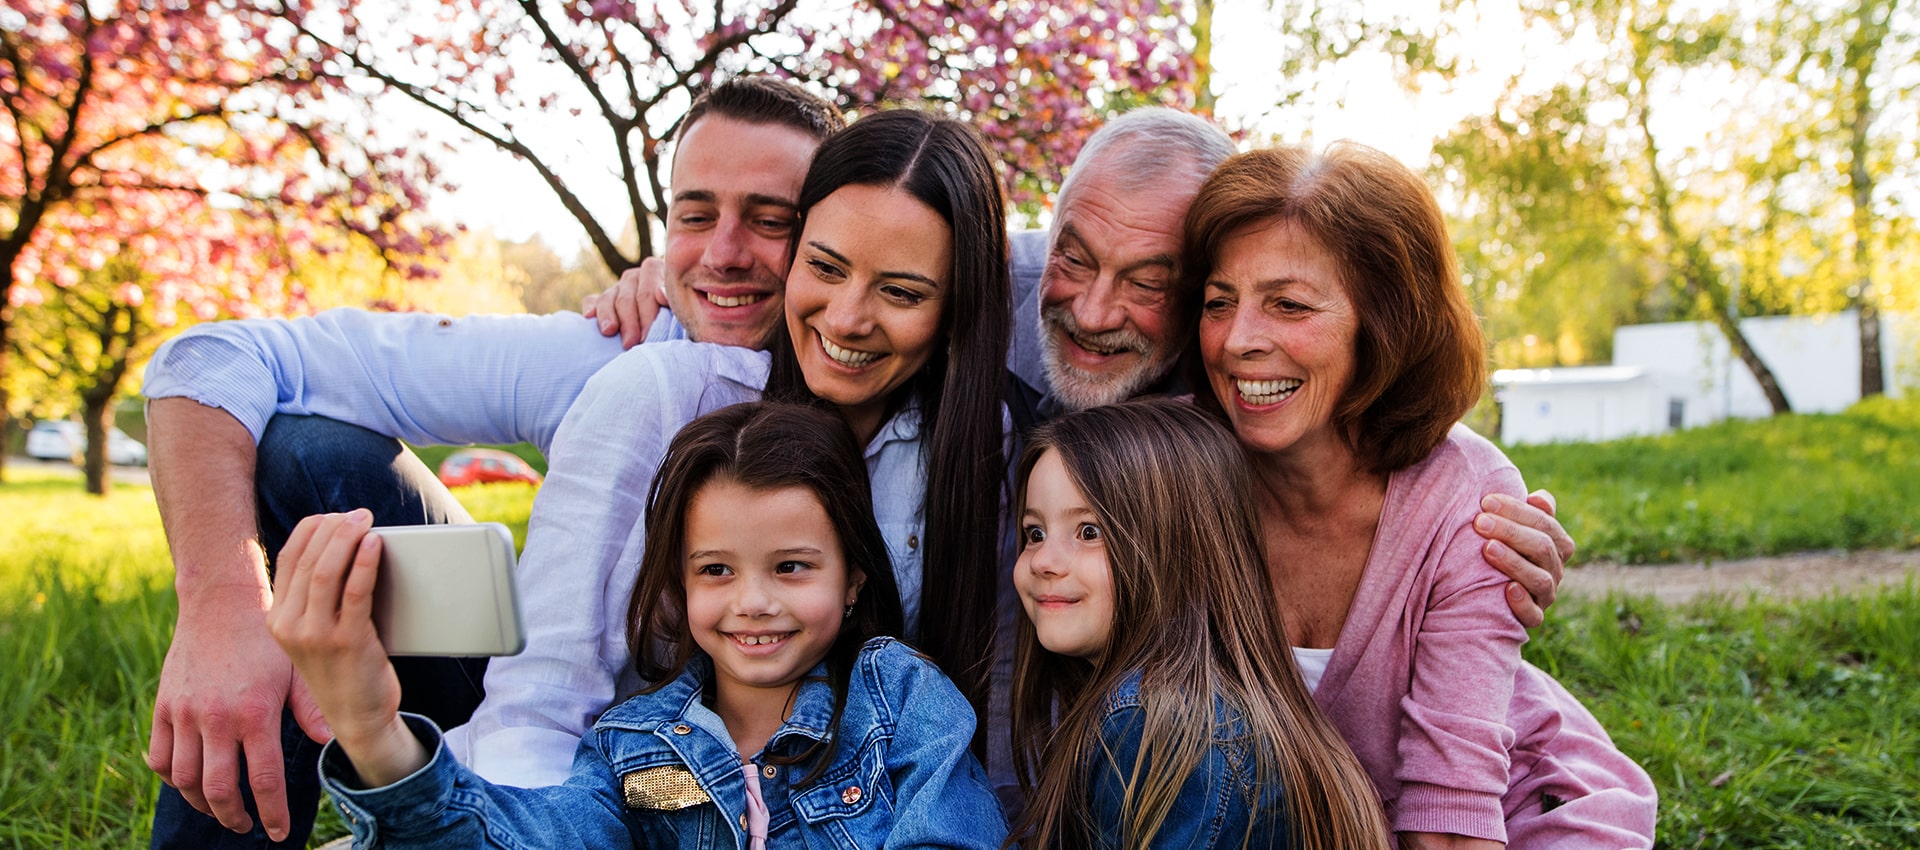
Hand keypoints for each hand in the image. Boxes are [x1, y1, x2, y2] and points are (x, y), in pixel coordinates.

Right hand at [146, 588, 323, 840]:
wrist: (221, 603)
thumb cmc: (266, 638)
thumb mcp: (296, 670)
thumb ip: (310, 710)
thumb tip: (332, 743)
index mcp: (255, 713)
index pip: (263, 780)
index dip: (272, 812)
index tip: (278, 833)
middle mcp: (216, 718)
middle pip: (219, 790)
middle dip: (235, 817)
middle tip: (247, 826)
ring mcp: (185, 714)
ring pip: (185, 780)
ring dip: (202, 804)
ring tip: (221, 810)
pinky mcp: (164, 707)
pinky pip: (160, 757)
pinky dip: (172, 777)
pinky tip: (189, 782)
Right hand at [266, 510, 427, 786]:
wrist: (358, 718)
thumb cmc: (343, 669)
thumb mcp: (316, 632)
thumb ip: (317, 598)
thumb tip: (341, 546)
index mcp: (277, 619)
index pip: (288, 559)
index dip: (311, 530)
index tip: (332, 515)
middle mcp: (289, 626)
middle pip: (307, 560)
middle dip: (334, 529)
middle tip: (358, 514)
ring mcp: (315, 635)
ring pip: (326, 571)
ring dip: (348, 539)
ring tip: (366, 521)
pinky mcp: (347, 642)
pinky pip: (355, 592)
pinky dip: (365, 563)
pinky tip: (375, 545)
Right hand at [581, 258, 667, 348]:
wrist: (661, 333)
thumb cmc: (676, 325)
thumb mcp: (678, 313)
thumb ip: (672, 302)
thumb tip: (660, 295)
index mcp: (657, 274)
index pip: (648, 291)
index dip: (647, 314)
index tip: (648, 335)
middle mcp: (635, 277)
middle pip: (628, 297)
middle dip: (629, 322)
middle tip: (631, 343)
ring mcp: (617, 288)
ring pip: (608, 298)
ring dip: (608, 316)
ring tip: (609, 332)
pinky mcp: (600, 300)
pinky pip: (592, 300)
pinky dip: (591, 307)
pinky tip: (590, 317)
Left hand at [1474, 490, 1574, 628]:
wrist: (1486, 592)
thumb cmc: (1501, 548)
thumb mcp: (1513, 528)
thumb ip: (1526, 512)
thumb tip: (1538, 497)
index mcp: (1556, 545)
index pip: (1545, 523)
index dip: (1518, 510)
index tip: (1486, 501)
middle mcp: (1554, 569)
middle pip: (1542, 548)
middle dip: (1511, 532)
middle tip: (1480, 522)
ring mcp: (1546, 596)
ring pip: (1540, 580)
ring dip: (1514, 562)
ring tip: (1488, 548)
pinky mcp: (1533, 618)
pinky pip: (1534, 615)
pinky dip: (1523, 603)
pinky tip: (1508, 589)